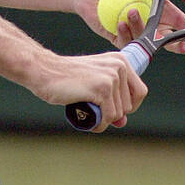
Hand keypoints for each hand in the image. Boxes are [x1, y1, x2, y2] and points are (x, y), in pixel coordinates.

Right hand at [31, 51, 147, 131]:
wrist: (44, 71)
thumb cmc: (66, 78)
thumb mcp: (94, 84)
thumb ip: (111, 100)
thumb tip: (122, 122)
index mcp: (120, 61)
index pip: (140, 92)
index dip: (129, 106)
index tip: (114, 111)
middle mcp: (119, 66)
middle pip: (129, 106)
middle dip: (112, 114)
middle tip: (93, 109)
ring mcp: (111, 77)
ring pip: (118, 114)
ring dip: (103, 119)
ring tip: (86, 110)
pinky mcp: (102, 88)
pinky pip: (108, 117)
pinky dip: (98, 123)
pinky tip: (86, 117)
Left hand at [76, 0, 184, 53]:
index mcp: (160, 9)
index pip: (182, 22)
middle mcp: (151, 23)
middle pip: (171, 40)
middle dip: (181, 45)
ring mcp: (136, 32)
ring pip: (148, 42)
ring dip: (143, 29)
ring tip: (132, 12)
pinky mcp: (120, 38)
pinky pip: (128, 43)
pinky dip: (126, 33)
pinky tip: (120, 21)